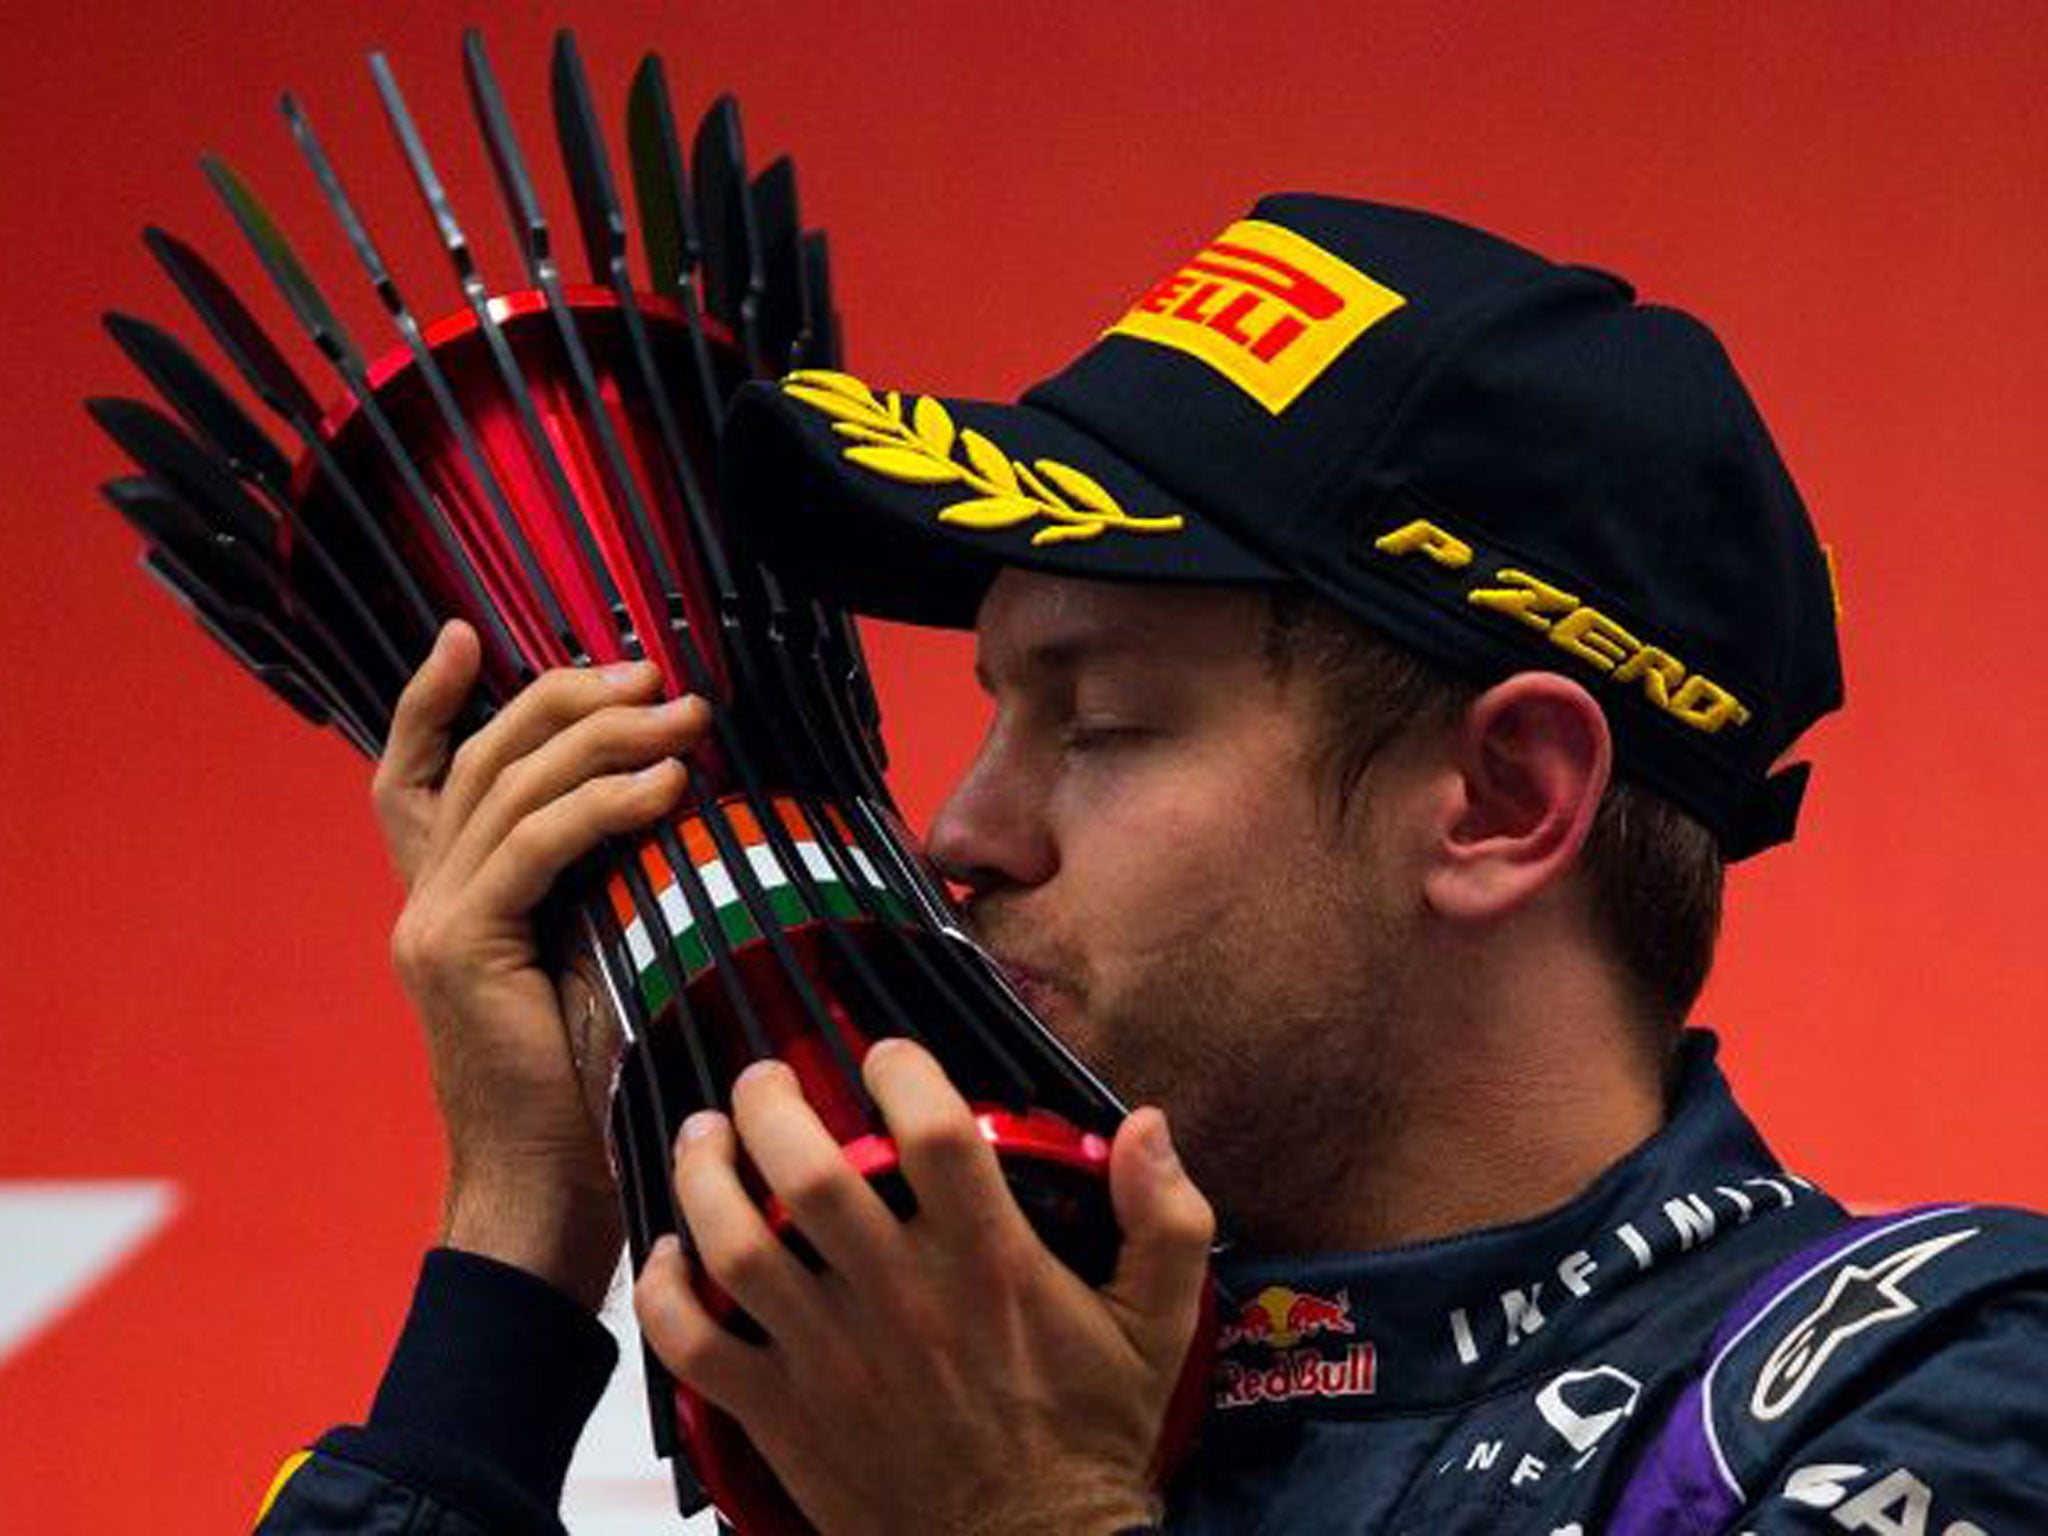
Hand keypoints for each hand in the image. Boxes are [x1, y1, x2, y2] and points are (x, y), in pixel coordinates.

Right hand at [371, 622, 710, 1306]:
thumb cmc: (595, 1088)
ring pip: (510, 786)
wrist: (544, 1194)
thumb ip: (608, 887)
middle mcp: (427, 900)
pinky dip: (604, 804)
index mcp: (450, 900)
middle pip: (484, 757)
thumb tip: (682, 804)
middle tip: (657, 674)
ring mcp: (436, 921)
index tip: (464, 631)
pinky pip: (535, 846)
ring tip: (685, 716)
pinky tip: (668, 787)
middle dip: (568, 699)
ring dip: (605, 737)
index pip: (415, 775)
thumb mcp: (602, 961)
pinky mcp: (461, 950)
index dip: (429, 698)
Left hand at [634, 1039, 1214, 1535]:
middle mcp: (901, 1301)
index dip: (901, 1071)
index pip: (934, 1132)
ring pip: (738, 1248)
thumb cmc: (1089, 1436)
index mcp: (988, 1266)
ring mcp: (832, 1362)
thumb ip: (1166, 1221)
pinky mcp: (783, 1418)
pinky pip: (696, 1347)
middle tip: (763, 1079)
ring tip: (703, 1137)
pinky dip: (662, 1295)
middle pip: (809, 1173)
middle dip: (770, 1107)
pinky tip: (664, 1253)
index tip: (884, 1054)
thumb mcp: (1159, 1329)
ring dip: (705, 1179)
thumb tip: (1148, 1123)